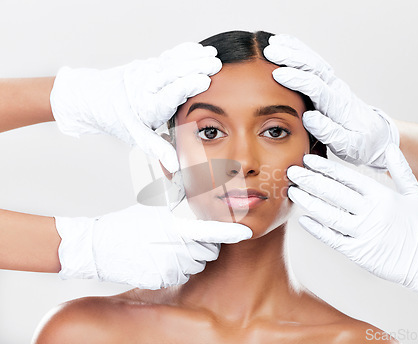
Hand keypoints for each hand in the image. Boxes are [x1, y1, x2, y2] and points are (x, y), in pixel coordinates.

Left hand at [50, 42, 221, 171]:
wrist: (94, 98)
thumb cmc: (118, 120)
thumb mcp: (137, 137)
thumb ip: (158, 148)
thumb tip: (175, 166)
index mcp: (147, 106)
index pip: (169, 94)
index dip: (187, 87)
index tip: (204, 82)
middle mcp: (146, 86)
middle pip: (172, 74)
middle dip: (194, 67)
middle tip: (215, 65)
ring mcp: (147, 72)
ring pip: (171, 62)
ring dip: (193, 57)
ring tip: (213, 55)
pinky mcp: (148, 64)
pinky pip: (169, 56)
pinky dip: (185, 51)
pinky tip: (199, 49)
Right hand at [55, 204, 251, 288]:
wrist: (101, 247)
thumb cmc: (130, 222)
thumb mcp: (155, 205)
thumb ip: (179, 197)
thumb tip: (197, 178)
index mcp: (176, 225)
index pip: (211, 229)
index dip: (231, 231)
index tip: (246, 231)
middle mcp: (177, 246)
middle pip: (209, 250)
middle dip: (202, 245)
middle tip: (181, 237)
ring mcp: (170, 265)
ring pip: (198, 265)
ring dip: (190, 258)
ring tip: (167, 248)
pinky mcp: (163, 280)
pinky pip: (183, 276)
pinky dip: (177, 270)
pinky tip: (160, 260)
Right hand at [264, 34, 398, 168]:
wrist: (376, 136)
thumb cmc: (361, 144)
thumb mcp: (348, 146)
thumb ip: (329, 133)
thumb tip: (309, 118)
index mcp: (338, 106)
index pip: (316, 87)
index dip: (297, 79)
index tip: (278, 75)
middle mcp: (336, 90)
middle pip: (314, 68)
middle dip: (292, 58)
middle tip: (270, 52)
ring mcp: (334, 84)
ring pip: (314, 62)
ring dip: (294, 51)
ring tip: (272, 44)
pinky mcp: (330, 84)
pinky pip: (314, 64)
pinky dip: (299, 53)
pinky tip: (285, 46)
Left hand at [287, 145, 417, 312]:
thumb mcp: (414, 195)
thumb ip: (401, 170)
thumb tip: (390, 147)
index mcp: (382, 196)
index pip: (347, 177)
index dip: (325, 168)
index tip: (308, 160)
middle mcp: (371, 212)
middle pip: (334, 193)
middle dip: (310, 180)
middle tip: (291, 171)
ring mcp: (363, 233)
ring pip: (330, 214)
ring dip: (309, 201)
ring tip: (292, 191)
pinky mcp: (358, 252)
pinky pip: (332, 238)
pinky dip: (317, 229)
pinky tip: (304, 220)